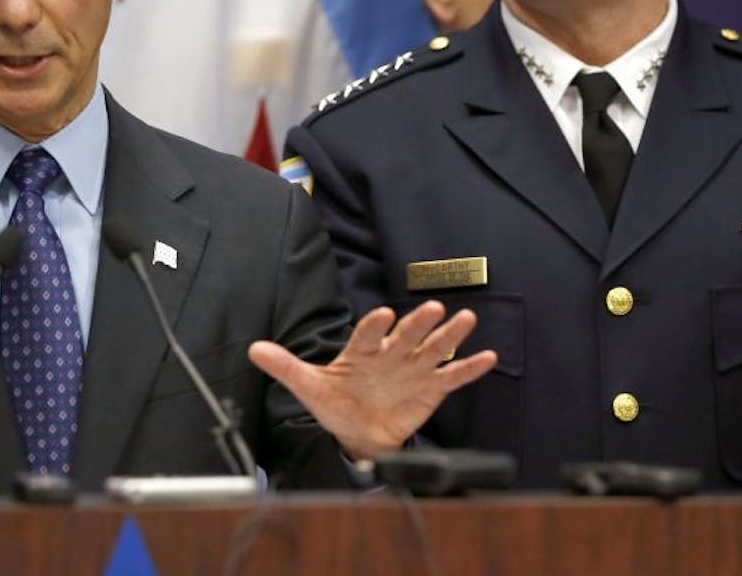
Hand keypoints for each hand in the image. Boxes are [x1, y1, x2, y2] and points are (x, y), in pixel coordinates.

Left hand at [247, 300, 495, 460]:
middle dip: (419, 322)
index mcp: (362, 350)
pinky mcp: (431, 387)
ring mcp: (413, 368)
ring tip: (467, 319)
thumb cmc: (335, 403)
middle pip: (407, 334)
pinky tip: (487, 357)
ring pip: (434, 348)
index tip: (381, 315)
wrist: (358, 433)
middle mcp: (391, 353)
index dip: (375, 325)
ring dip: (450, 335)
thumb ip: (286, 366)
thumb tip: (254, 349)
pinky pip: (452, 376)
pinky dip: (469, 368)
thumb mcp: (308, 386)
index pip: (368, 334)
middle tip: (433, 308)